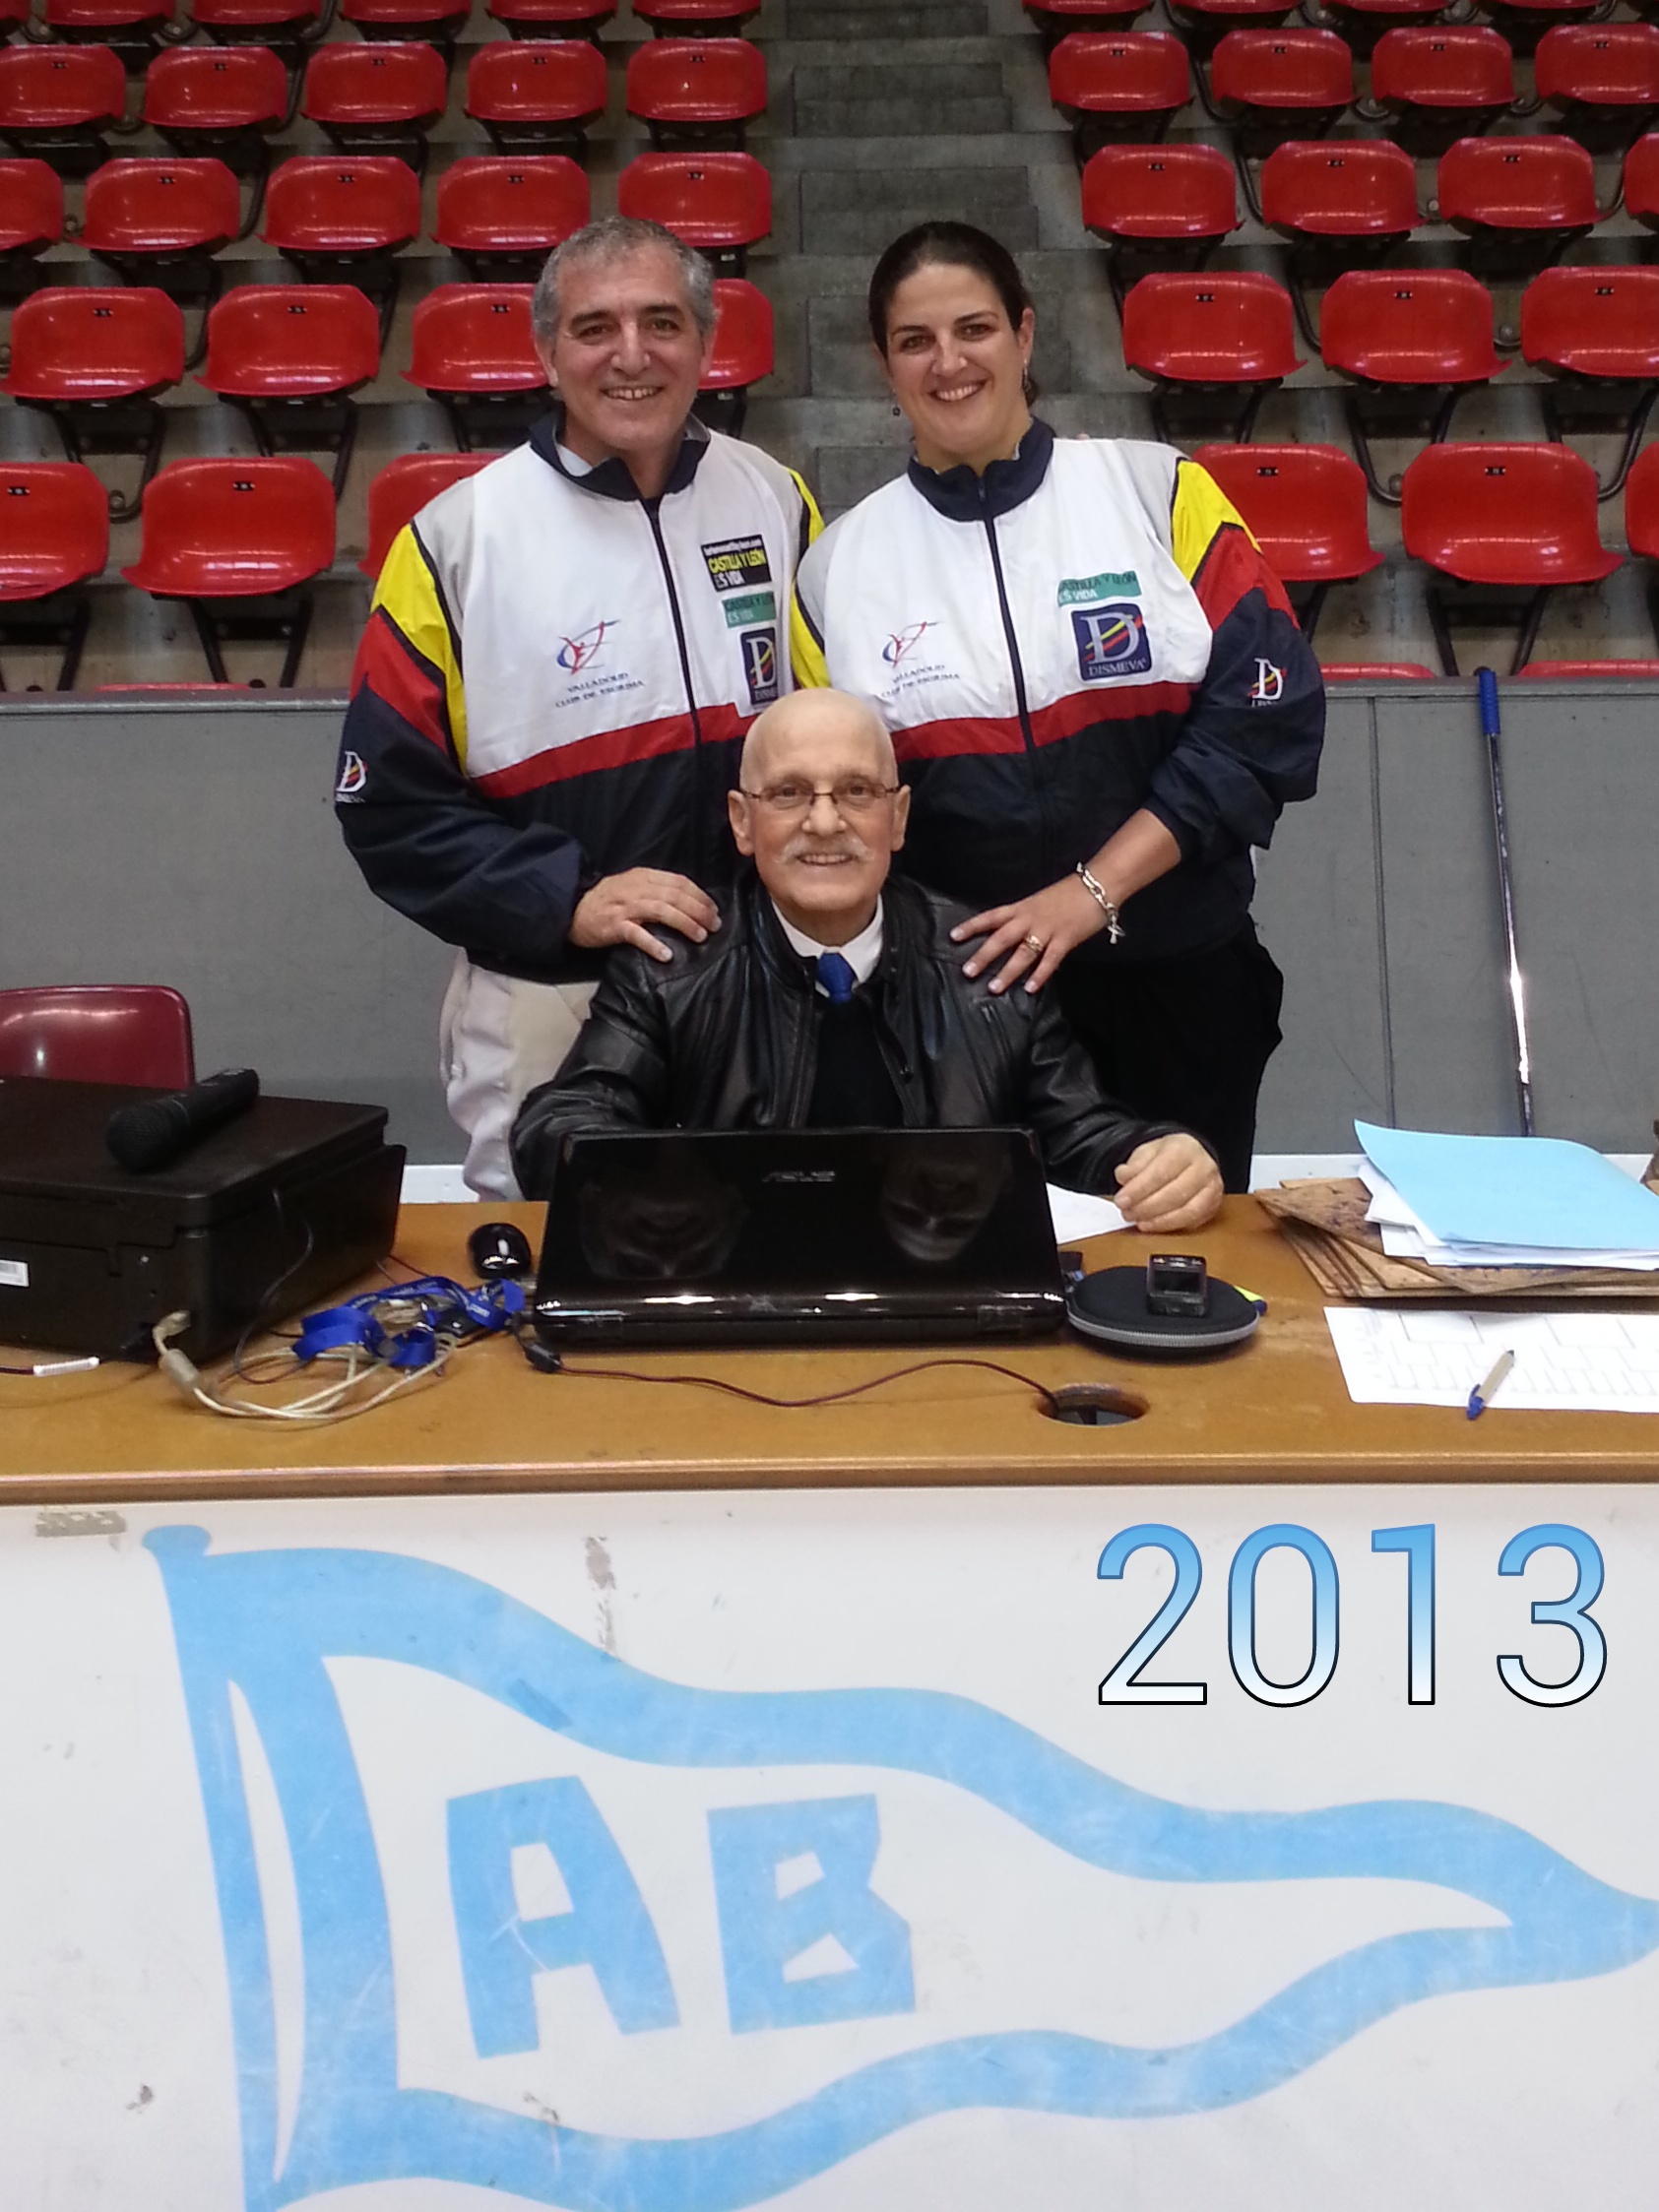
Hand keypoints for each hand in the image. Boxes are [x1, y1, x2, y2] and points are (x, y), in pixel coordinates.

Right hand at [569, 869, 719, 963]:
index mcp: (643, 877)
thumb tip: (690, 902)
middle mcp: (636, 888)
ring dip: (685, 924)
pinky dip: (653, 944)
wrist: (573, 909)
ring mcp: (625, 907)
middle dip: (699, 910)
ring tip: (700, 936)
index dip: (700, 895)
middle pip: (674, 896)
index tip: (715, 909)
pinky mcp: (614, 926)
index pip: (678, 882)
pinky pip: (637, 935)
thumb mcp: (633, 885)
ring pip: (661, 911)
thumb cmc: (608, 900)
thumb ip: (657, 889)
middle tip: (714, 925)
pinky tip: (667, 955)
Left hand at [951, 872, 1108, 994]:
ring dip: (1008, 971)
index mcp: (1022, 907)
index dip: (972, 926)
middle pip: (1001, 938)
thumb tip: (1009, 933)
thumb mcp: (1039, 901)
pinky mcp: (1065, 940)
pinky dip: (1040, 975)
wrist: (1097, 885)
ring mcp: (1048, 930)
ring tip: (994, 988)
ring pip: (1023, 953)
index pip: (991, 917)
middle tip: (967, 971)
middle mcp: (1030, 919)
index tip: (954, 936)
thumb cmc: (1069, 893)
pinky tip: (1030, 989)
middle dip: (984, 955)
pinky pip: (1050, 960)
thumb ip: (1024, 917)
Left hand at [1114, 1135, 1222, 1233]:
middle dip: (1146, 1207)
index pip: (1160, 1172)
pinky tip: (1153, 1225)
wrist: (1188, 1160)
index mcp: (1185, 1148)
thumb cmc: (1166, 1157)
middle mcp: (1203, 1166)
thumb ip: (1133, 1166)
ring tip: (1138, 1221)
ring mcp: (1212, 1187)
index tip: (1121, 1200)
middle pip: (1175, 1193)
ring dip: (1158, 1220)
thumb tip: (1124, 1177)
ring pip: (1187, 1211)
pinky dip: (1170, 1226)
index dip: (1138, 1189)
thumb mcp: (1146, 1153)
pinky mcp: (1213, 1206)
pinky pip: (1193, 1221)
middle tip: (1128, 1213)